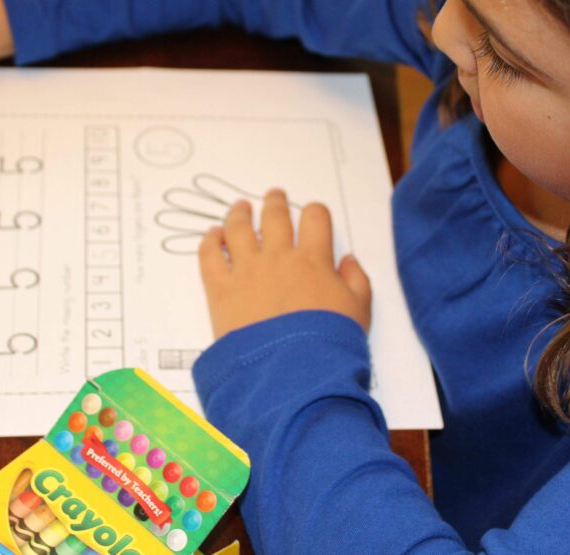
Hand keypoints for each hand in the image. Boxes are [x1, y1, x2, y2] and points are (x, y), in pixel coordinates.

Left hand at [199, 188, 371, 338]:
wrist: (291, 373)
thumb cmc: (328, 345)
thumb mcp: (359, 312)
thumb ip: (356, 281)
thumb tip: (348, 260)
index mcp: (314, 260)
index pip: (315, 219)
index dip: (315, 212)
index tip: (312, 214)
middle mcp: (279, 258)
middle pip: (275, 216)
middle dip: (275, 202)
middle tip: (274, 196)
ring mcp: (247, 271)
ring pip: (239, 228)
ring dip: (239, 213)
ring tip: (240, 207)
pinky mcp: (221, 290)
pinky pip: (210, 255)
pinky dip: (210, 241)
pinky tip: (212, 235)